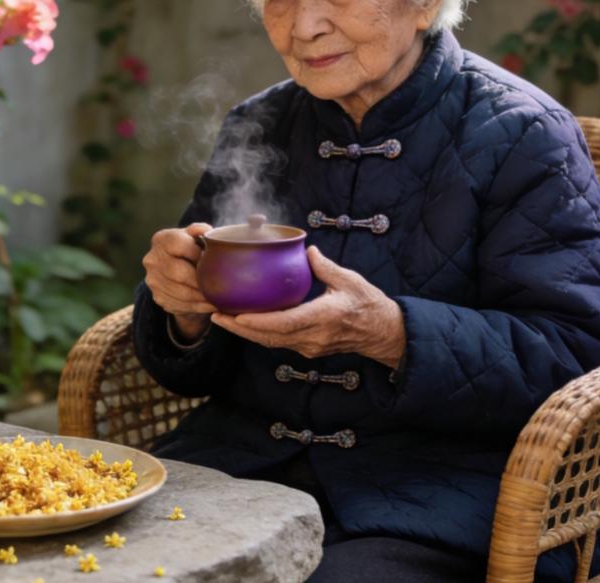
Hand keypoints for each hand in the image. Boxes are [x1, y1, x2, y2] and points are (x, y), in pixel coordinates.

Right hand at [142, 222, 214, 341]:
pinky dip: (198, 306)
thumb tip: (207, 231)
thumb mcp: (193, 236)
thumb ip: (199, 231)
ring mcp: (153, 280)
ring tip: (218, 297)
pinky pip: (180, 305)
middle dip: (201, 280)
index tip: (212, 258)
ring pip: (181, 293)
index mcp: (162, 240)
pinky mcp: (158, 297)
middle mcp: (152, 260)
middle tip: (219, 285)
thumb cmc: (190, 250)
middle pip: (179, 273)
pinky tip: (210, 305)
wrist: (176, 272)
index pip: (178, 244)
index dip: (197, 252)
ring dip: (201, 297)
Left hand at [210, 246, 405, 367]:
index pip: (284, 324)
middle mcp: (313, 336)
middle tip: (216, 315)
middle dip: (240, 329)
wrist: (383, 333)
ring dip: (246, 333)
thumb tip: (306, 250)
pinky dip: (260, 333)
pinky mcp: (309, 349)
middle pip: (270, 337)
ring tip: (223, 319)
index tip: (236, 315)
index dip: (258, 322)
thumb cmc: (369, 304)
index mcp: (323, 318)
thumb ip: (326, 266)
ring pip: (271, 342)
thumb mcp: (349, 280)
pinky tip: (246, 323)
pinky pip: (279, 342)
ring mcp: (310, 346)